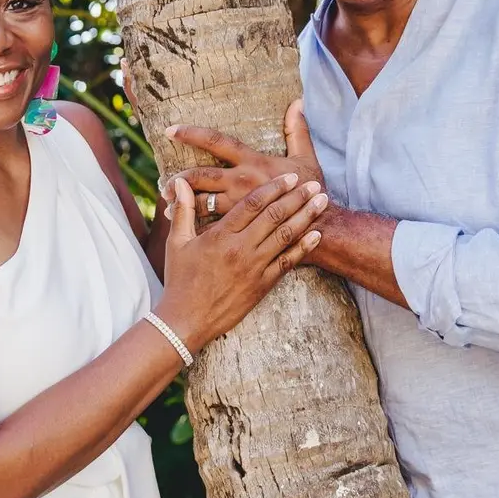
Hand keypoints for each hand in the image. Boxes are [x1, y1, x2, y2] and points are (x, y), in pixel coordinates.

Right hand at [153, 173, 328, 351]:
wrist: (187, 321)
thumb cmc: (180, 281)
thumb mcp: (176, 243)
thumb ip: (183, 210)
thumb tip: (180, 183)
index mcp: (220, 235)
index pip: (252, 204)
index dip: (273, 187)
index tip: (289, 176)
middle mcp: (241, 248)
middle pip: (275, 216)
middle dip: (297, 197)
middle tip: (314, 183)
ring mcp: (254, 267)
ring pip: (286, 236)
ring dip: (306, 216)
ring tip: (322, 201)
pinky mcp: (263, 285)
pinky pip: (288, 263)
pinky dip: (304, 247)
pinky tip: (317, 235)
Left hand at [164, 99, 322, 220]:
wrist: (321, 225)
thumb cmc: (312, 190)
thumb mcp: (306, 157)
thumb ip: (297, 129)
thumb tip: (297, 102)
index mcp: (252, 162)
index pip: (216, 142)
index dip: (192, 134)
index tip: (170, 130)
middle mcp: (241, 182)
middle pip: (200, 176)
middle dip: (179, 178)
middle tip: (164, 182)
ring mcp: (238, 205)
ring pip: (200, 203)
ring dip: (182, 203)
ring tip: (168, 204)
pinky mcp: (241, 226)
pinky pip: (211, 226)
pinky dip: (196, 226)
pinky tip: (184, 227)